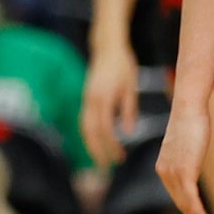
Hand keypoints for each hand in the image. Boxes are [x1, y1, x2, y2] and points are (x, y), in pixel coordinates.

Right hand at [81, 44, 141, 165]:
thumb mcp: (130, 87)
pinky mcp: (86, 98)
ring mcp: (85, 99)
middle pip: (89, 132)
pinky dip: (90, 134)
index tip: (120, 158)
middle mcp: (90, 100)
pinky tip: (99, 141)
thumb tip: (128, 131)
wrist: (107, 47)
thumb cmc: (123, 65)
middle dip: (96, 150)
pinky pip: (85, 120)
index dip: (111, 145)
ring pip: (84, 127)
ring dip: (91, 144)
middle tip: (106, 166)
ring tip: (101, 158)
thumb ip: (128, 109)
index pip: (104, 129)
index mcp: (102, 98)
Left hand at [157, 97, 213, 213]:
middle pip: (180, 203)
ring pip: (185, 205)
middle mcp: (164, 172)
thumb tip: (192, 161)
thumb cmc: (190, 123)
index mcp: (164, 168)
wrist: (188, 109)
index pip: (176, 195)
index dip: (190, 209)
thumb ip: (187, 158)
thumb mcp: (187, 146)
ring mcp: (173, 172)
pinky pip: (190, 199)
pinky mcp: (184, 171)